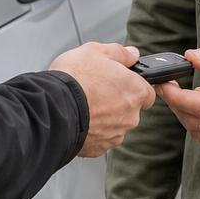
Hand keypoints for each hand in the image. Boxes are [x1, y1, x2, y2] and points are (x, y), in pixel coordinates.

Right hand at [49, 42, 155, 156]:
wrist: (52, 108)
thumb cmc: (75, 79)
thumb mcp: (96, 51)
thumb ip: (120, 53)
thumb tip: (132, 54)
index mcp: (136, 92)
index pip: (147, 92)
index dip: (133, 85)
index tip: (120, 81)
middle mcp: (130, 116)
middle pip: (130, 109)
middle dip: (117, 101)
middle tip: (96, 90)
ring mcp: (115, 134)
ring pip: (115, 124)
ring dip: (104, 116)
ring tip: (84, 104)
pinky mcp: (99, 148)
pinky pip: (99, 137)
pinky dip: (92, 130)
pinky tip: (79, 118)